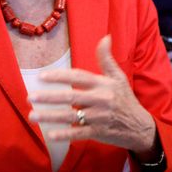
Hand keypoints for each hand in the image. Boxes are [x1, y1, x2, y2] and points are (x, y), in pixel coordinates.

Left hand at [28, 35, 157, 155]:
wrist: (140, 127)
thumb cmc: (124, 99)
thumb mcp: (118, 77)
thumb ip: (107, 58)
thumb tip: (105, 37)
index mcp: (102, 84)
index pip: (78, 77)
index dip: (59, 76)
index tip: (41, 76)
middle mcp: (100, 100)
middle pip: (71, 97)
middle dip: (49, 97)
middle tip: (30, 97)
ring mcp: (98, 118)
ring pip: (71, 117)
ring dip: (50, 117)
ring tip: (32, 116)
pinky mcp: (98, 133)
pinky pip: (79, 134)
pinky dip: (65, 135)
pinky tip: (50, 134)